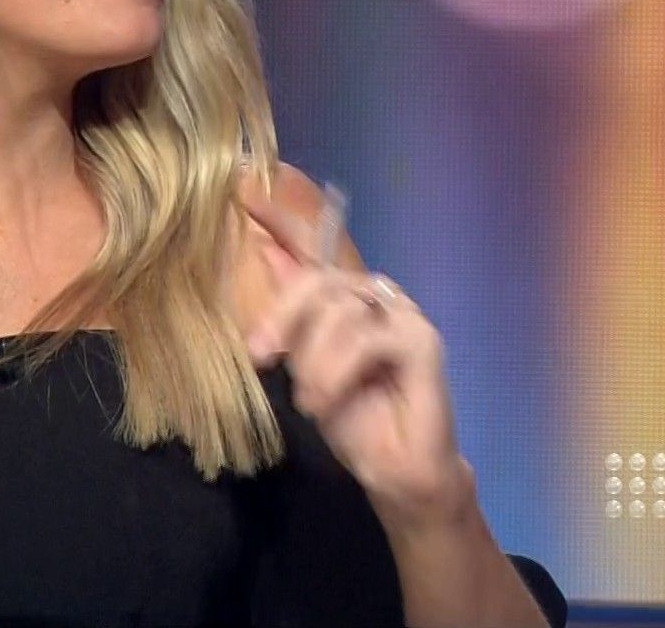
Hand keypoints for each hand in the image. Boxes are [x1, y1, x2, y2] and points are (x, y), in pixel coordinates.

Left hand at [241, 185, 472, 528]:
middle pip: (320, 281)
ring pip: (339, 309)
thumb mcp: (306, 365)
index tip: (243, 192)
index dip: (281, 219)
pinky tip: (328, 398)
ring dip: (314, 361)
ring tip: (311, 401)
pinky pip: (366, 337)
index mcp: (346, 299)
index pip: (314, 249)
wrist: (394, 472)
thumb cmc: (351, 420)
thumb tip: (266, 251)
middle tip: (261, 357)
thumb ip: (292, 315)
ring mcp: (403, 315)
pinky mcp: (422, 341)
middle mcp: (376, 297)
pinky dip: (338, 369)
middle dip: (283, 317)